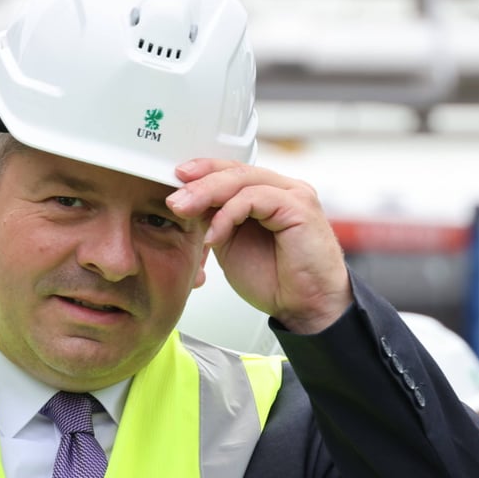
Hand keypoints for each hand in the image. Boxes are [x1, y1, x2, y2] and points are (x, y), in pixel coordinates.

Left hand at [167, 158, 352, 333]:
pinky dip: (228, 214)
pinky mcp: (299, 207)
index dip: (202, 171)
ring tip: (183, 210)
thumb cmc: (275, 280)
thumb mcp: (230, 244)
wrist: (305, 307)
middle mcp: (282, 189)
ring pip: (242, 180)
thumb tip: (186, 203)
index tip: (174, 179)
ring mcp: (293, 194)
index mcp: (267, 195)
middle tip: (173, 199)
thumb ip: (214, 220)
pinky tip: (215, 234)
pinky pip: (255, 198)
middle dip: (198, 182)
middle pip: (234, 171)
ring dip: (207, 194)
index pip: (231, 171)